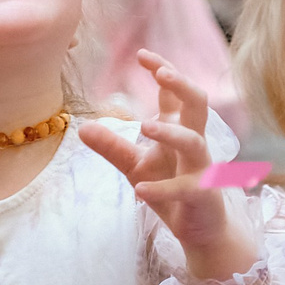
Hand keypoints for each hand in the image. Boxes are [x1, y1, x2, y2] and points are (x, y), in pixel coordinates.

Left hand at [80, 51, 254, 279]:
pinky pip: (185, 188)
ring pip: (194, 141)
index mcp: (179, 130)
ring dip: (171, 132)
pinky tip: (141, 190)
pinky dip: (163, 189)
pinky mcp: (201, 196)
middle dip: (182, 85)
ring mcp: (201, 169)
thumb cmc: (170, 189)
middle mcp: (194, 143)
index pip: (175, 93)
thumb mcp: (135, 166)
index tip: (142, 55)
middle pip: (197, 104)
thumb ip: (113, 146)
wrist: (199, 229)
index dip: (163, 71)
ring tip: (145, 126)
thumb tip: (82, 127)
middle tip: (162, 72)